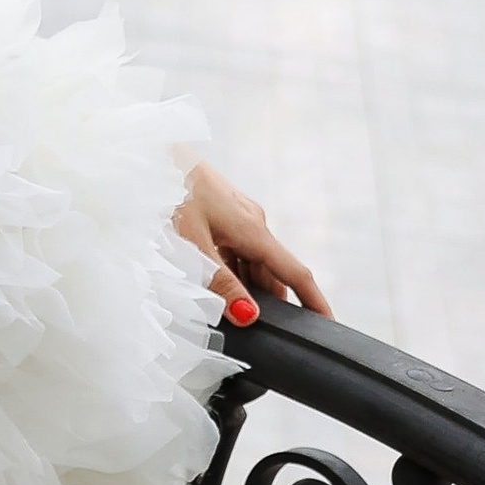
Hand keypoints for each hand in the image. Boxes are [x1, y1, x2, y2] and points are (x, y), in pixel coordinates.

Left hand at [172, 161, 330, 325]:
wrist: (155, 153)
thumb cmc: (171, 194)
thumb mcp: (193, 246)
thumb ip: (221, 283)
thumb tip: (249, 316)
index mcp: (253, 231)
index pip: (295, 273)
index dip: (314, 302)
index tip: (328, 324)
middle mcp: (254, 223)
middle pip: (271, 272)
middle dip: (271, 303)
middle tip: (266, 331)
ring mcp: (240, 216)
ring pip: (252, 261)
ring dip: (246, 287)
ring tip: (230, 311)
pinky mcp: (224, 213)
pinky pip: (237, 249)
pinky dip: (231, 270)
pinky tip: (212, 282)